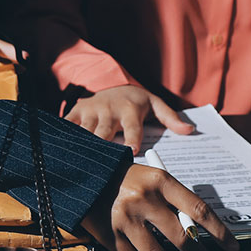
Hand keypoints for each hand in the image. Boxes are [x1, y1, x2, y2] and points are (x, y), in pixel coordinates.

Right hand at [66, 85, 193, 154]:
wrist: (111, 83)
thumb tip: (189, 130)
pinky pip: (68, 126)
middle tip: (101, 166)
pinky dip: (65, 137)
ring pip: (84, 132)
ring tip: (81, 164)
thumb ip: (170, 118)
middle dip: (102, 147)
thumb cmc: (135, 101)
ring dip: (82, 147)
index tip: (131, 151)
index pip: (132, 127)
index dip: (131, 139)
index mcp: (130, 110)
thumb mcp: (155, 104)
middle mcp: (109, 110)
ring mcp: (90, 110)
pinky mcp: (76, 111)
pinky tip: (61, 151)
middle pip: (104, 132)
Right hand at [82, 164, 238, 250]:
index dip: (219, 232)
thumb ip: (173, 202)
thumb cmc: (124, 179)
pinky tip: (136, 249)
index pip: (198, 210)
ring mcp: (124, 218)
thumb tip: (198, 233)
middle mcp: (143, 199)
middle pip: (182, 238)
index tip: (231, 248)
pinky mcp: (108, 234)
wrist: (83, 175)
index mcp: (159, 180)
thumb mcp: (151, 180)